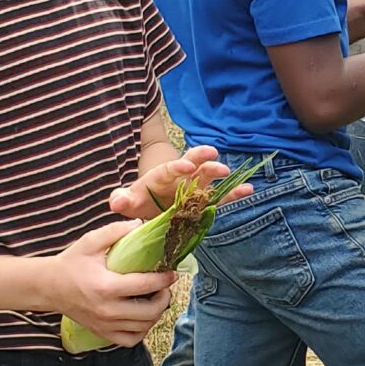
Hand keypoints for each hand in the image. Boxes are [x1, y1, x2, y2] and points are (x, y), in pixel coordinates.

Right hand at [51, 220, 175, 345]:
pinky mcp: (102, 334)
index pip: (145, 286)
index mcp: (105, 286)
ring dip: (156, 313)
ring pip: (143, 327)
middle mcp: (107, 310)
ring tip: (156, 299)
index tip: (172, 273)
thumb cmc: (71, 263)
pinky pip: (130, 340)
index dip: (164, 279)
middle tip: (165, 287)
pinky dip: (142, 330)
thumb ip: (116, 231)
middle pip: (149, 311)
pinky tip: (142, 316)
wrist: (48, 286)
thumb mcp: (90, 241)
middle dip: (164, 298)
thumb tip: (141, 225)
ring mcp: (105, 325)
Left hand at [109, 146, 251, 224]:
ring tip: (230, 173)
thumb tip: (116, 202)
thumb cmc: (137, 203)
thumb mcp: (127, 202)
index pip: (169, 169)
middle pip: (192, 163)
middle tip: (212, 156)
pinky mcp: (203, 200)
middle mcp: (180, 178)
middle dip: (201, 159)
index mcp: (161, 176)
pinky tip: (248, 189)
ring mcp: (194, 188)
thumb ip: (122, 200)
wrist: (148, 209)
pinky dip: (233, 193)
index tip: (186, 166)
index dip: (177, 166)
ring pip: (208, 177)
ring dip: (217, 173)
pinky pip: (221, 196)